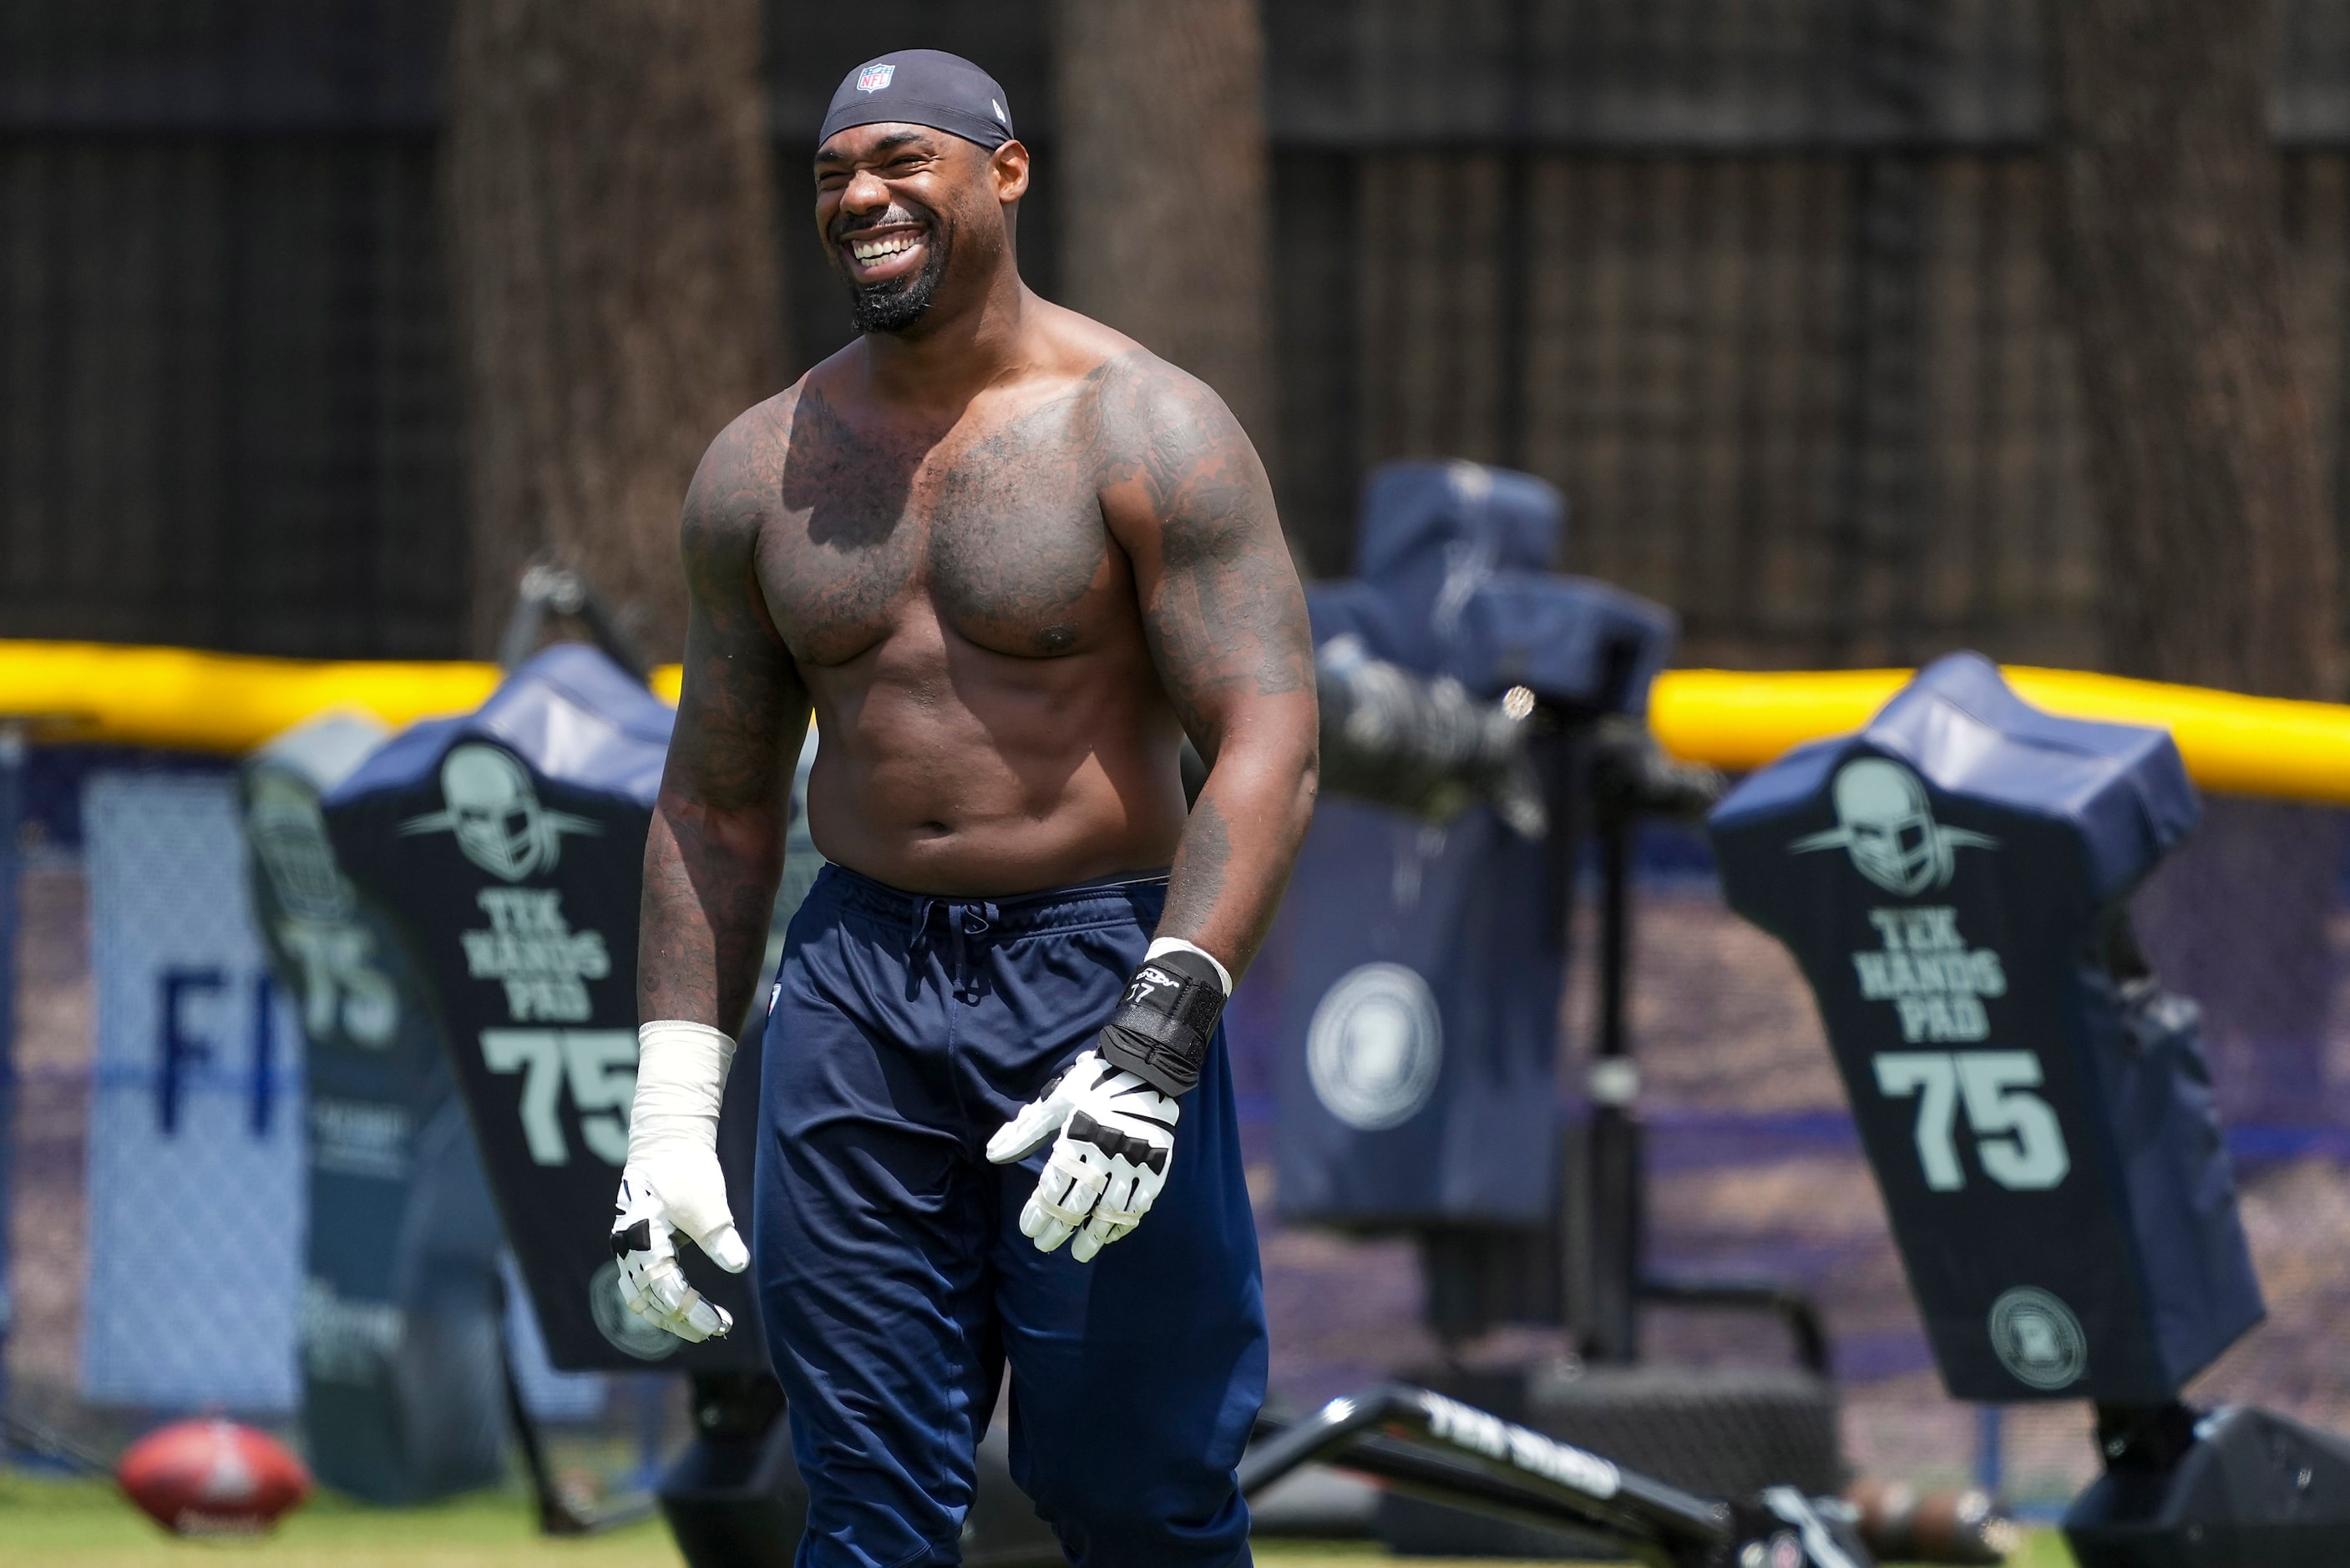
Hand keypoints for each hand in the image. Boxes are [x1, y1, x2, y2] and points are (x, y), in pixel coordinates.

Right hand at [611, 1021, 746, 1341]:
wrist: (668, 1142)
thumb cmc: (686, 1169)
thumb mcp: (706, 1199)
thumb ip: (718, 1234)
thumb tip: (739, 1265)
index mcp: (641, 1237)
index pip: (666, 1288)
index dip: (693, 1311)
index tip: (721, 1324)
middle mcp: (627, 1248)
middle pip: (650, 1300)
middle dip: (682, 1320)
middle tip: (718, 1330)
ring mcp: (629, 1249)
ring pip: (641, 1297)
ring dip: (670, 1316)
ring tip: (705, 1328)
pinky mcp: (638, 1247)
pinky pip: (643, 1285)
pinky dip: (662, 1301)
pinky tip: (688, 1308)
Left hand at [986, 1051, 1178, 1261]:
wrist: (1147, 1069)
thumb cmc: (1094, 1083)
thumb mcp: (1055, 1101)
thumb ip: (1025, 1131)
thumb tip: (993, 1155)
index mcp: (1076, 1140)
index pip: (1053, 1189)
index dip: (1039, 1214)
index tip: (1029, 1230)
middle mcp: (1104, 1156)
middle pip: (1078, 1206)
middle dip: (1058, 1230)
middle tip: (1045, 1246)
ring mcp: (1133, 1164)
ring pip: (1110, 1212)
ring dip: (1093, 1236)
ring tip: (1079, 1253)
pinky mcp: (1156, 1167)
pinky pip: (1140, 1204)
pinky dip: (1124, 1223)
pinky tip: (1112, 1233)